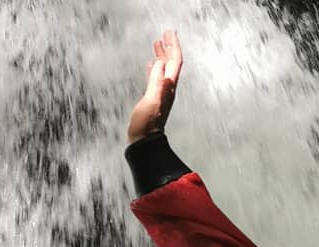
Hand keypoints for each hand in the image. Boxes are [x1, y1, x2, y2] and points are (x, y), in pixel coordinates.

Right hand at [127, 30, 181, 144]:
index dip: (173, 46)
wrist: (144, 140)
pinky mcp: (152, 97)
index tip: (170, 33)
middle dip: (169, 47)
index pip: (174, 62)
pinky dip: (154, 68)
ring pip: (163, 69)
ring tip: (158, 43)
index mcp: (168, 87)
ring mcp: (160, 93)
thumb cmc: (146, 123)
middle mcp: (167, 88)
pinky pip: (155, 77)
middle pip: (171, 63)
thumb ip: (156, 82)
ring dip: (162, 55)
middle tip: (166, 33)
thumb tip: (159, 63)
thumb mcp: (152, 100)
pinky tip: (150, 64)